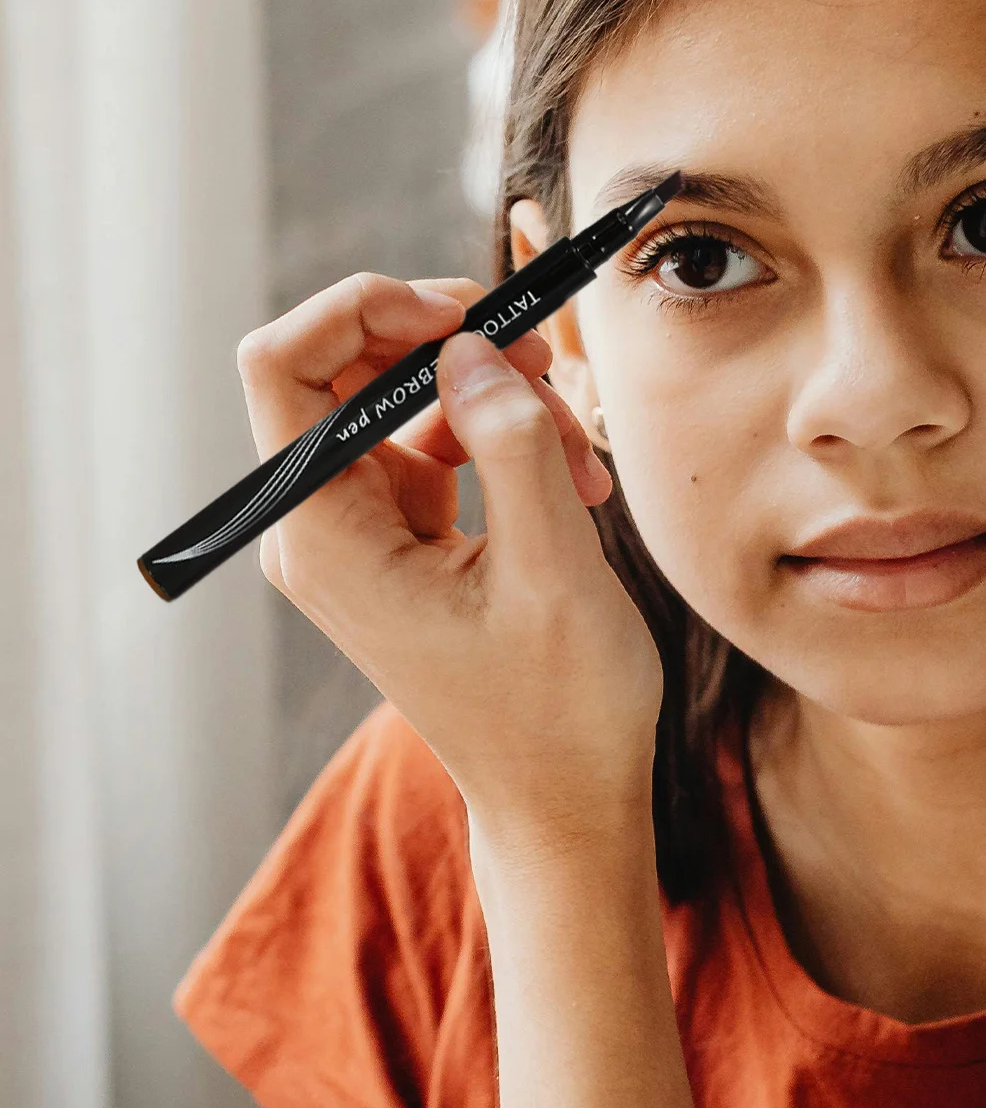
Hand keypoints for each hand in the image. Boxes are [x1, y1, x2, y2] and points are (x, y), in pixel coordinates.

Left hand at [236, 271, 663, 840]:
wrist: (564, 798)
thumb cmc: (558, 710)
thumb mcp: (554, 572)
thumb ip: (512, 445)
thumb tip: (472, 348)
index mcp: (326, 538)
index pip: (284, 365)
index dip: (362, 309)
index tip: (462, 315)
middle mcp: (323, 528)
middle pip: (345, 370)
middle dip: (445, 345)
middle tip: (539, 356)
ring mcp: (363, 533)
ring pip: (404, 402)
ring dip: (494, 396)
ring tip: (579, 441)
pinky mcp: (405, 540)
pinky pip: (439, 447)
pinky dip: (505, 439)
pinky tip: (576, 474)